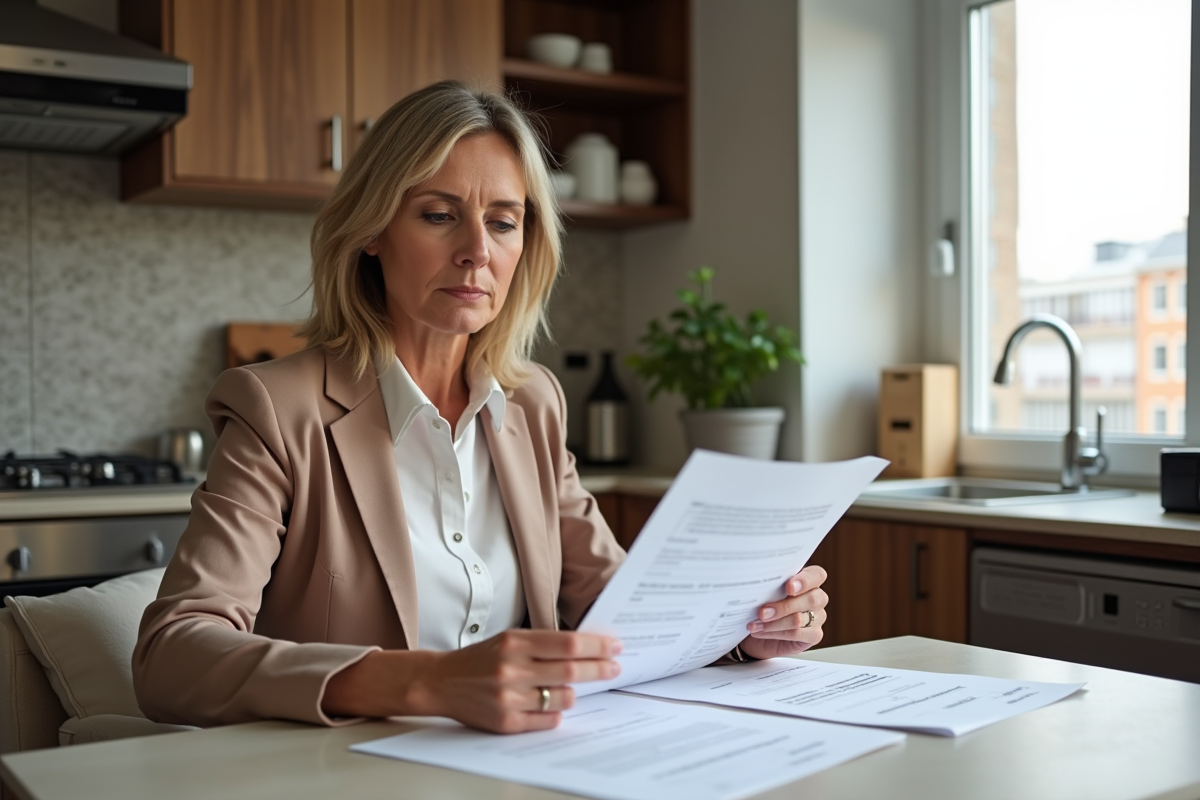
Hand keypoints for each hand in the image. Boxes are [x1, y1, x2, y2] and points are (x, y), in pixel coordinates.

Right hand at [413, 630, 621, 732]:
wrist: (442, 682)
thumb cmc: (481, 659)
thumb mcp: (509, 640)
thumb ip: (543, 644)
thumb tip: (587, 648)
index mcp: (515, 642)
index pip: (568, 643)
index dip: (596, 646)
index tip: (614, 646)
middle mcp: (512, 669)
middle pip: (571, 671)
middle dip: (599, 669)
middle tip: (614, 668)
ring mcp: (509, 698)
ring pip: (563, 698)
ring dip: (574, 694)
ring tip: (571, 688)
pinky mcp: (506, 722)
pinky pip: (547, 721)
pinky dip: (556, 713)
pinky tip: (552, 706)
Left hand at [738, 564, 827, 659]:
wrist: (754, 633)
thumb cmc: (761, 604)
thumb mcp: (762, 591)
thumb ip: (768, 585)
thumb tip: (758, 583)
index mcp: (807, 579)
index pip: (817, 575)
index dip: (805, 580)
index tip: (788, 587)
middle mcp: (816, 597)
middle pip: (812, 600)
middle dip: (785, 606)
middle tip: (762, 612)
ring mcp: (818, 617)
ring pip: (800, 619)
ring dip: (774, 622)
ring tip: (755, 624)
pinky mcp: (814, 635)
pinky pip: (797, 634)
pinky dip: (775, 633)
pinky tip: (760, 631)